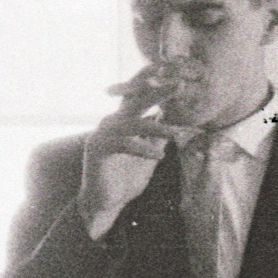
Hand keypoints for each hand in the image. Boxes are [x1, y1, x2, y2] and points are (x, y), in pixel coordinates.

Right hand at [77, 68, 190, 239]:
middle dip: (158, 91)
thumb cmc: (126, 179)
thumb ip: (159, 136)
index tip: (176, 73)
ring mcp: (103, 134)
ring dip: (157, 127)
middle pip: (136, 101)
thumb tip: (176, 119)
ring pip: (133, 124)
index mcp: (123, 120)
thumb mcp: (150, 154)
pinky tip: (160, 155)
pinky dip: (143, 148)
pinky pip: (124, 144)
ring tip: (177, 134)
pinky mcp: (98, 149)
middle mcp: (112, 122)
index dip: (155, 82)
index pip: (140, 97)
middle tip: (178, 85)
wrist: (104, 204)